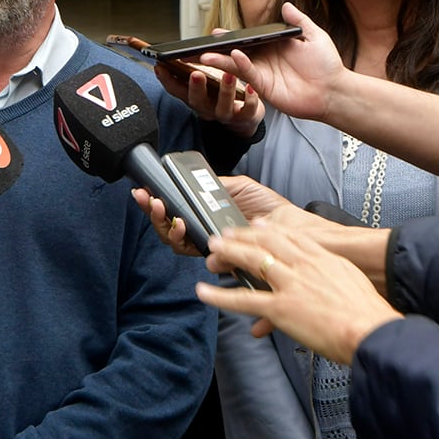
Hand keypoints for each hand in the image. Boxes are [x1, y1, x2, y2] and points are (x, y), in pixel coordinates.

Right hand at [129, 176, 301, 256]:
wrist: (293, 226)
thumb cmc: (271, 209)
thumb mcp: (239, 187)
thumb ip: (214, 184)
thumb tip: (191, 178)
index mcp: (207, 216)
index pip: (175, 212)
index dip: (157, 203)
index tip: (145, 191)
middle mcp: (206, 234)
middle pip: (169, 230)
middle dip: (155, 214)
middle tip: (151, 200)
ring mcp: (213, 249)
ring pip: (177, 244)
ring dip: (167, 227)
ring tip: (168, 212)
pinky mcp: (223, 260)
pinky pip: (196, 255)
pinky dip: (185, 241)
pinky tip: (184, 227)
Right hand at [153, 60, 264, 137]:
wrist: (246, 117)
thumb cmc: (226, 93)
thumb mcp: (214, 76)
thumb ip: (213, 57)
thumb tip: (215, 34)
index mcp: (195, 96)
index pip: (176, 90)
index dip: (166, 80)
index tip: (160, 66)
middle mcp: (207, 107)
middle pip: (196, 101)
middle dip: (195, 87)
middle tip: (196, 73)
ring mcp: (225, 114)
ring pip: (222, 107)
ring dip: (225, 91)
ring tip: (229, 75)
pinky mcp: (245, 117)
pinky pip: (247, 111)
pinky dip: (250, 100)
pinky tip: (251, 89)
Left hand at [194, 223, 399, 362]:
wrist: (371, 329)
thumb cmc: (368, 312)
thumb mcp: (352, 282)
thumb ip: (334, 275)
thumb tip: (325, 280)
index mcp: (322, 259)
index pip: (291, 237)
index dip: (271, 230)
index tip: (259, 225)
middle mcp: (303, 266)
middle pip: (267, 242)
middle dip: (243, 235)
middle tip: (226, 233)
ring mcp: (290, 285)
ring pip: (252, 262)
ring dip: (229, 253)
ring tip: (212, 250)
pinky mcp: (281, 308)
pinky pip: (243, 301)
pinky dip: (219, 297)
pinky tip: (204, 292)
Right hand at [198, 2, 348, 121]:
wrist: (333, 90)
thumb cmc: (327, 65)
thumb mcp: (314, 36)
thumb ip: (298, 20)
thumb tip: (286, 5)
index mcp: (274, 47)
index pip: (249, 40)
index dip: (233, 37)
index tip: (216, 32)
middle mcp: (266, 60)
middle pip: (237, 53)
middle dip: (220, 49)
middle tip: (202, 45)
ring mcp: (264, 73)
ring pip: (238, 65)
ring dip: (221, 60)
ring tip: (205, 55)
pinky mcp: (265, 86)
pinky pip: (249, 74)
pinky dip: (240, 65)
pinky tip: (234, 56)